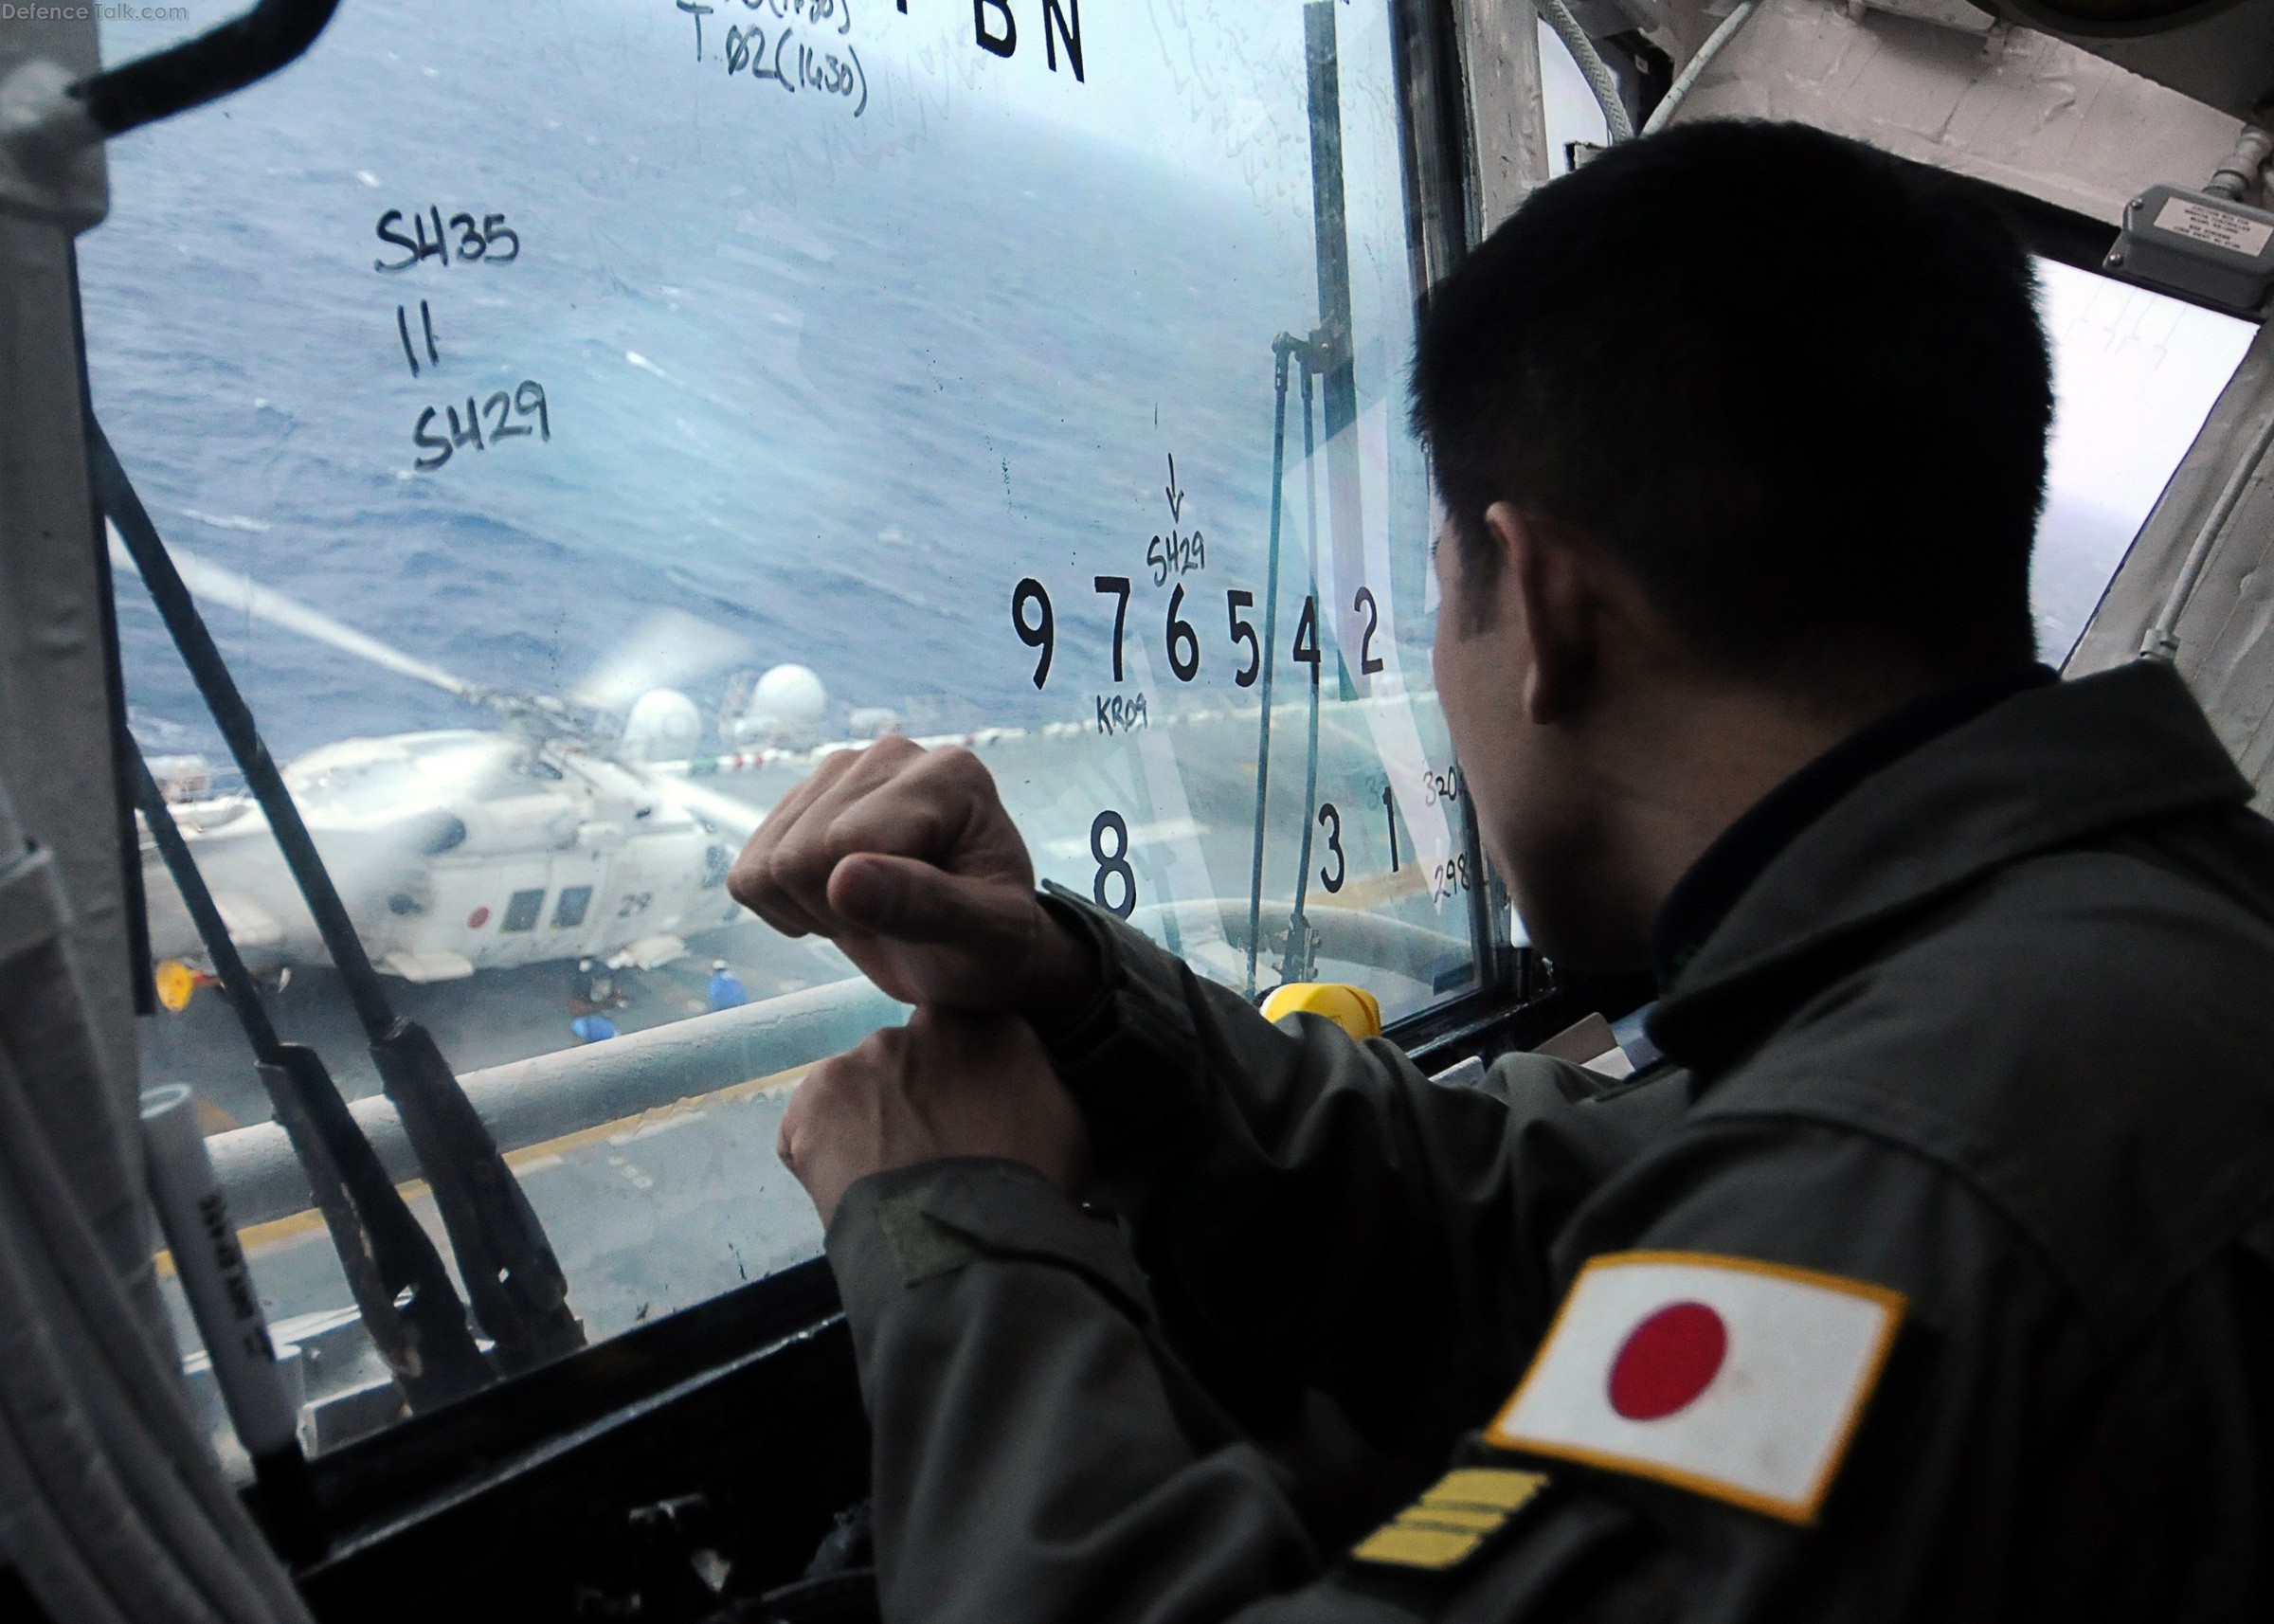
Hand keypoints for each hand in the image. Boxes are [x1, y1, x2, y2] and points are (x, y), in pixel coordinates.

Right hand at [728, 737, 1094, 1015]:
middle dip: (838, 912)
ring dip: (811, 912)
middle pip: (797, 856)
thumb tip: (844, 876)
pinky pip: (744, 872)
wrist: (967, 950)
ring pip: (764, 865)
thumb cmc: (990, 943)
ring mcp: (838, 773)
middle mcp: (888, 755)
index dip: (866, 905)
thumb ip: (926, 905)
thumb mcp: (986, 936)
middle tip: (895, 920)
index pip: (843, 843)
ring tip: (872, 912)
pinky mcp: (799, 803)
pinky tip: (837, 904)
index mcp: (947, 773)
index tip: (923, 918)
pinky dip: (782, 908)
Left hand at [777, 1006, 1089, 1226]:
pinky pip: (811, 1125)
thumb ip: (1043, 1086)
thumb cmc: (1028, 1187)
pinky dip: (822, 1153)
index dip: (965, 1088)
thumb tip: (1028, 1090)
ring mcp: (865, 1058)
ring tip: (886, 1179)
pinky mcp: (816, 1097)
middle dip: (914, 1098)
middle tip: (927, 1153)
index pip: (969, 1046)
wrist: (963, 1238)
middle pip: (911, 1062)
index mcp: (990, 1023)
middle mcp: (924, 1025)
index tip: (968, 1125)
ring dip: (869, 1122)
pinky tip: (849, 1188)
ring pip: (861, 1090)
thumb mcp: (1071, 1125)